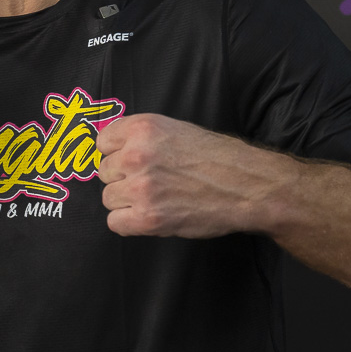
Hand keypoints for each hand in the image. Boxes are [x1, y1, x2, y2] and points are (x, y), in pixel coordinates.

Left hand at [95, 113, 293, 238]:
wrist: (248, 186)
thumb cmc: (217, 157)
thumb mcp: (176, 130)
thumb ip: (141, 137)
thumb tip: (111, 149)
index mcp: (143, 128)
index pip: (102, 142)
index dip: (117, 154)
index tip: (132, 161)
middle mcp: (137, 155)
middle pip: (104, 172)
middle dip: (123, 178)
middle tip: (152, 182)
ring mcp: (141, 188)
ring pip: (108, 198)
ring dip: (127, 202)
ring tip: (156, 199)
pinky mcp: (148, 218)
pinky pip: (115, 222)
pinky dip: (129, 223)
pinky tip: (150, 216)